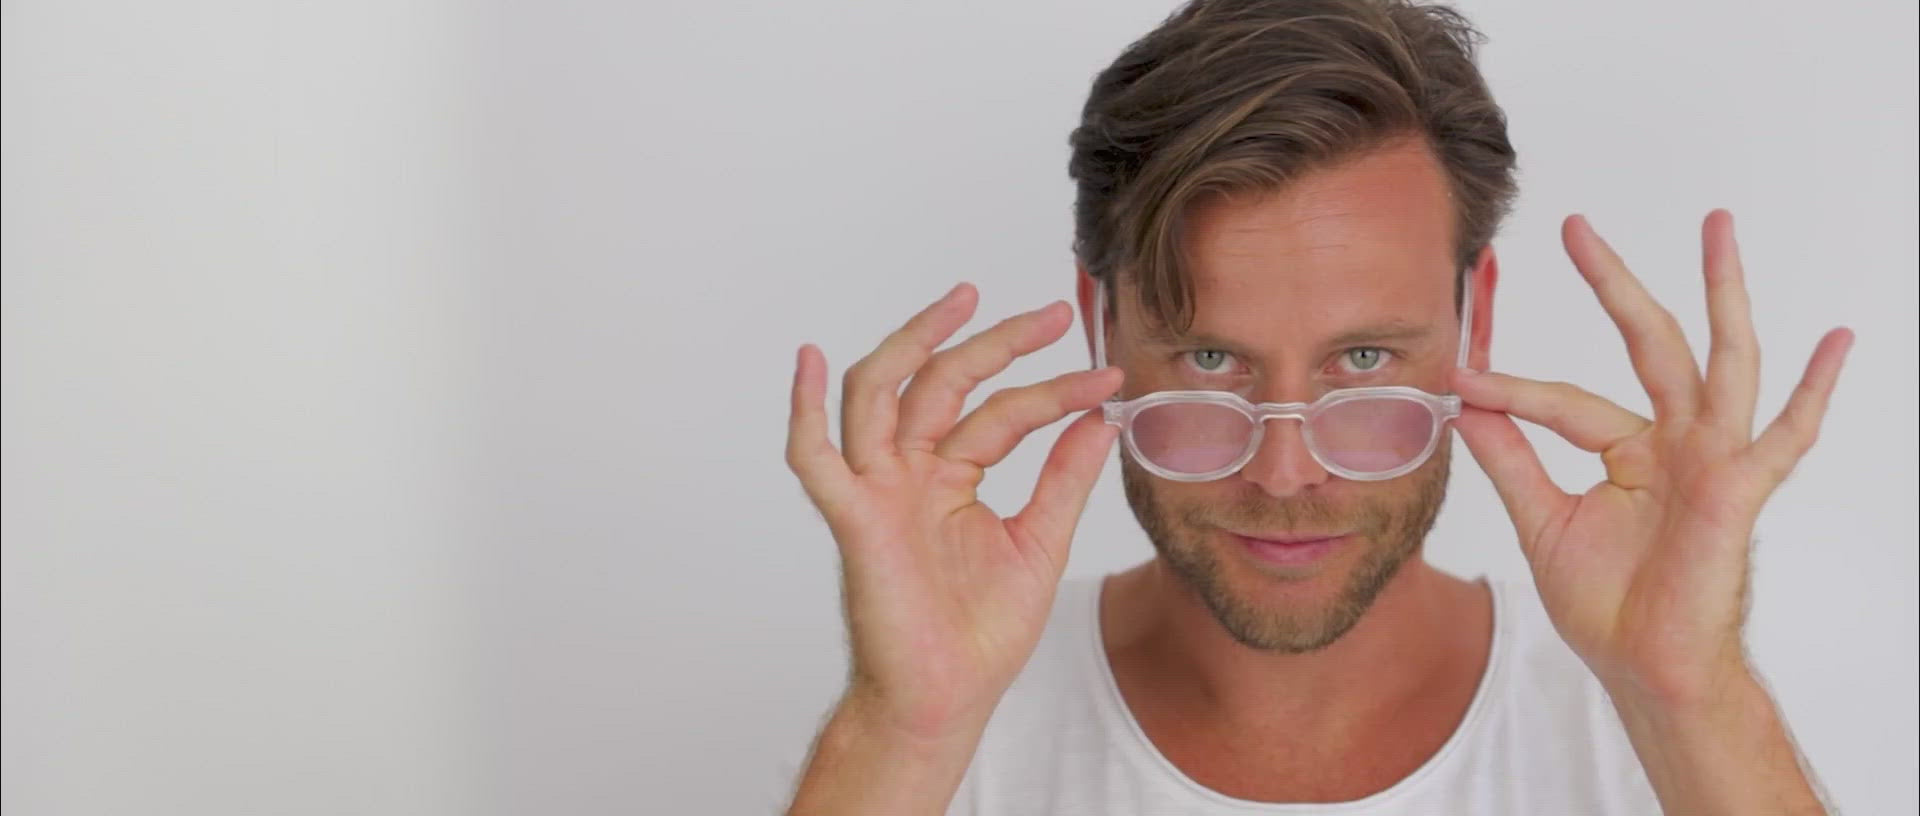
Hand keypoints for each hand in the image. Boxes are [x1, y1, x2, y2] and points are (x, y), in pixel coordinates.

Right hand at [786, 283, 1124, 738]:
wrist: (946, 700)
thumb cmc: (979, 634)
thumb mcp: (1040, 543)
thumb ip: (1065, 478)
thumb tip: (1103, 418)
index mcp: (950, 476)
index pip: (1001, 411)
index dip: (1055, 390)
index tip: (1107, 376)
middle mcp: (909, 472)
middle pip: (942, 382)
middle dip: (995, 343)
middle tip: (1052, 314)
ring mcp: (878, 491)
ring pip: (880, 394)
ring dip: (915, 342)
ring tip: (962, 302)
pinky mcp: (855, 519)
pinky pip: (815, 460)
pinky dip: (804, 409)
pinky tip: (813, 361)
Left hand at [1450, 210, 1852, 704]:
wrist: (1645, 669)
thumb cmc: (1609, 604)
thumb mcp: (1541, 521)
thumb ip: (1510, 460)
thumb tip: (1466, 407)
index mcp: (1627, 450)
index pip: (1562, 400)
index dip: (1509, 389)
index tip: (1459, 375)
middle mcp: (1673, 442)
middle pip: (1645, 345)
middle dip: (1613, 284)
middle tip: (1576, 227)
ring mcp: (1712, 459)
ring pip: (1721, 360)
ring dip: (1720, 293)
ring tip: (1718, 229)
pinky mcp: (1739, 490)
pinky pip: (1786, 437)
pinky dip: (1813, 390)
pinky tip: (1836, 341)